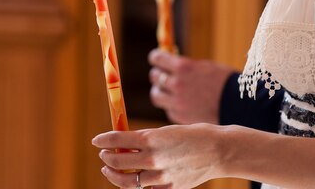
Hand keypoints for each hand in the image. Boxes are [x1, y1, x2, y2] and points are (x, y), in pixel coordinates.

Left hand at [92, 124, 225, 188]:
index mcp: (151, 138)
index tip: (96, 141)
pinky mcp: (169, 188)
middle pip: (118, 162)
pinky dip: (137, 184)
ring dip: (115, 175)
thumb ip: (145, 139)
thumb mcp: (165, 131)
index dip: (103, 140)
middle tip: (104, 155)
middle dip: (107, 158)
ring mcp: (160, 176)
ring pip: (128, 181)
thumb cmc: (192, 135)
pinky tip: (133, 179)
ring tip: (110, 169)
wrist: (218, 151)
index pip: (116, 140)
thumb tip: (125, 143)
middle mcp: (152, 157)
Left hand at [148, 49, 234, 123]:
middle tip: (163, 75)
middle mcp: (177, 84)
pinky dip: (172, 106)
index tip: (157, 59)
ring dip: (160, 91)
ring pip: (156, 95)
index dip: (156, 58)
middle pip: (155, 77)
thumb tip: (169, 64)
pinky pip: (168, 109)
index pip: (157, 58)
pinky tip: (182, 104)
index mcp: (183, 66)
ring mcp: (178, 102)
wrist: (241, 106)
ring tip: (168, 91)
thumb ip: (185, 66)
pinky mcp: (181, 117)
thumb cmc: (225, 83)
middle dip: (158, 74)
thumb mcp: (205, 67)